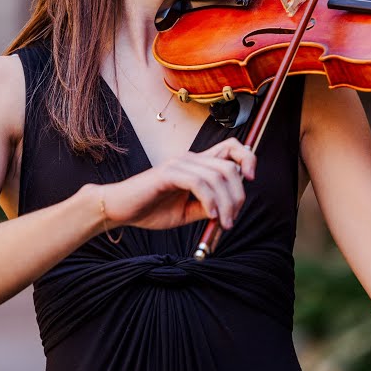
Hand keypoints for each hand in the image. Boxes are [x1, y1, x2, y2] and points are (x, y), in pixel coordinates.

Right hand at [103, 137, 255, 230]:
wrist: (119, 209)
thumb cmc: (151, 209)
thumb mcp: (187, 211)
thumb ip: (208, 206)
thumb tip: (230, 209)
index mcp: (196, 164)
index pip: (231, 147)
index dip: (247, 158)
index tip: (251, 179)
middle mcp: (190, 159)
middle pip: (230, 166)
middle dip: (238, 195)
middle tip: (231, 220)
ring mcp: (179, 164)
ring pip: (217, 176)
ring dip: (226, 203)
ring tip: (222, 223)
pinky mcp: (168, 173)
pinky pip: (199, 183)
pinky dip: (210, 200)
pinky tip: (209, 215)